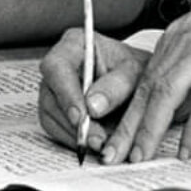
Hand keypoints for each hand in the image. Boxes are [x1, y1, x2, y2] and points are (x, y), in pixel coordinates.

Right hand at [37, 29, 146, 154]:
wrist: (140, 84)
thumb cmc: (136, 71)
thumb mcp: (135, 73)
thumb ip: (117, 86)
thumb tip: (92, 107)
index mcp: (74, 45)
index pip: (57, 67)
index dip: (65, 93)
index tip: (81, 116)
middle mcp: (58, 67)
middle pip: (51, 97)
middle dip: (74, 123)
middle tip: (98, 140)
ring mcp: (54, 90)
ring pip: (51, 117)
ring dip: (75, 135)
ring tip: (103, 145)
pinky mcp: (56, 111)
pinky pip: (56, 130)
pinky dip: (74, 141)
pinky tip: (95, 145)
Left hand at [99, 0, 190, 163]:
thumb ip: (190, 70)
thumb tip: (176, 108)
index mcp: (177, 37)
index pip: (142, 80)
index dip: (127, 113)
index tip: (116, 138)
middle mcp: (185, 41)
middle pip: (147, 89)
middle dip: (128, 127)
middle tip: (114, 154)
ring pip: (167, 93)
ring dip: (151, 128)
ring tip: (142, 155)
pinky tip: (188, 146)